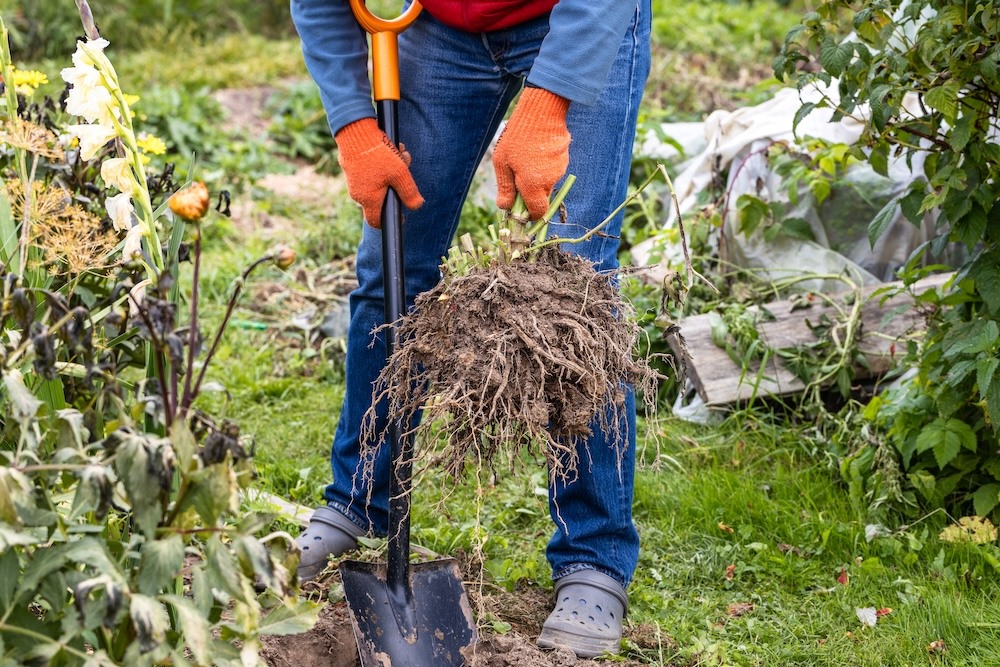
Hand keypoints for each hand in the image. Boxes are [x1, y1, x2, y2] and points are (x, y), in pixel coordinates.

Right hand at [335, 117, 423, 227]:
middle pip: (382, 197)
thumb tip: (417, 206)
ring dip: (393, 169)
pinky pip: (370, 171)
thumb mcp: (400, 174)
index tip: (401, 215)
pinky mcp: (352, 168)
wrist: (354, 131)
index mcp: (368, 200)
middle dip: (398, 184)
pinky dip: (382, 162)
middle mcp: (358, 194)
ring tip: (400, 151)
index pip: (376, 222)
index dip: (390, 220)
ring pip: (379, 180)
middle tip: (406, 165)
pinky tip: (390, 146)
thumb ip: (409, 192)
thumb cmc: (377, 155)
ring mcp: (353, 181)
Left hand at [493, 87, 570, 219]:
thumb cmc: (517, 138)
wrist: (542, 112)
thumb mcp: (502, 163)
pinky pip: (552, 170)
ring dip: (537, 178)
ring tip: (525, 157)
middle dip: (530, 193)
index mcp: (533, 186)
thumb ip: (505, 188)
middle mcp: (550, 181)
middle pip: (541, 197)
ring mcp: (559, 170)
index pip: (538, 212)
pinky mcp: (564, 159)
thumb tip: (505, 208)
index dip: (530, 214)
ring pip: (547, 183)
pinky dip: (544, 166)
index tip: (520, 208)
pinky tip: (535, 150)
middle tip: (516, 175)